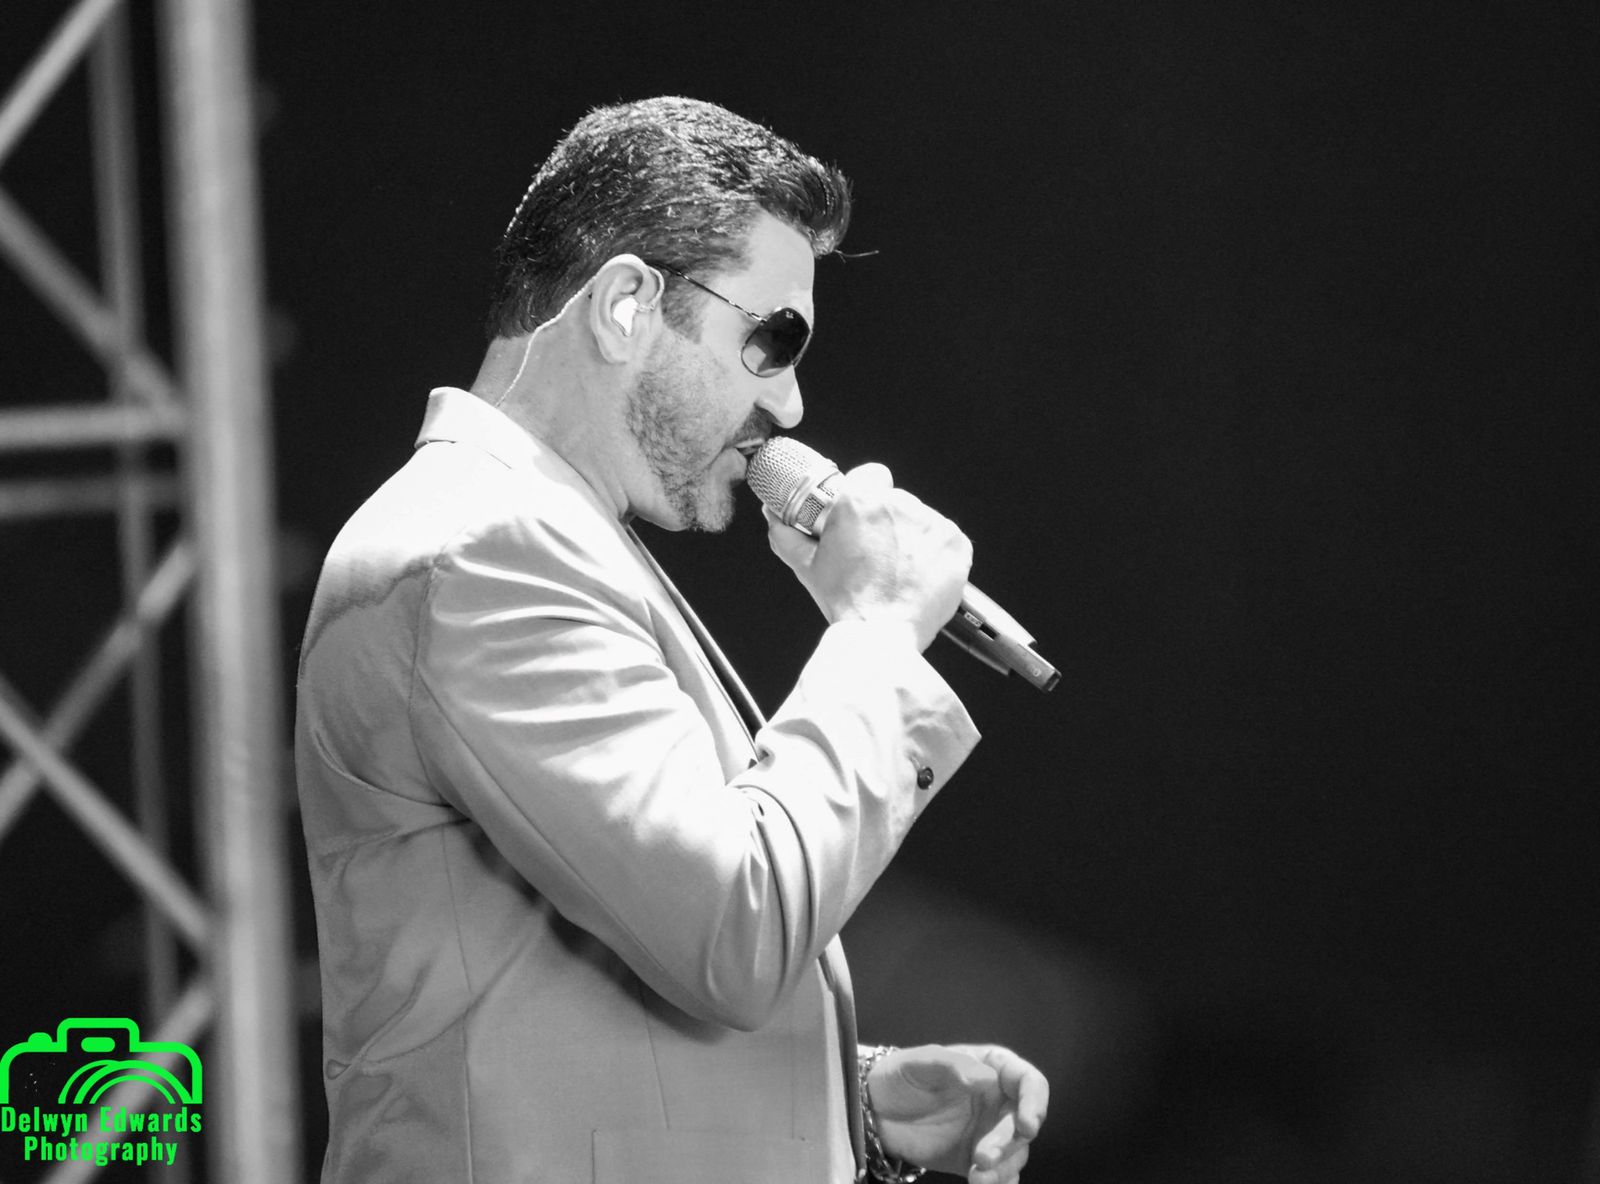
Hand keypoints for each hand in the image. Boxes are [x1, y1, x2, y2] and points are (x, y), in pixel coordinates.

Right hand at [765, 463, 971, 650]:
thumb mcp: (807, 566)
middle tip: (876, 553)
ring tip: (898, 570)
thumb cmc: (847, 603)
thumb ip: (785, 534)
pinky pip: (946, 539)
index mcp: (861, 501)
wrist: (881, 635)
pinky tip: (919, 575)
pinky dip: (936, 554)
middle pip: (896, 500)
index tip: (864, 515)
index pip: (871, 475)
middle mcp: (899, 505)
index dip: (867, 495)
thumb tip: (772, 515)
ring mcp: (932, 523)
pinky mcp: (956, 544)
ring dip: (912, 538)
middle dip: (887, 522)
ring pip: (921, 520)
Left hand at [867, 1044, 1048, 1183]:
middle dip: (1008, 1143)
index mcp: (991, 1068)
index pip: (1027, 1081)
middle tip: (982, 1158)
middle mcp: (997, 1100)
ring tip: (976, 1177)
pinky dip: (997, 1182)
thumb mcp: (919, 1062)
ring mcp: (988, 1132)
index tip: (1027, 1124)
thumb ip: (950, 1064)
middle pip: (1022, 1124)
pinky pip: (999, 1175)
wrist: (876, 1111)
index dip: (1034, 1102)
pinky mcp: (975, 1159)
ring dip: (1002, 1168)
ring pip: (1014, 1154)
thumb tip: (984, 1077)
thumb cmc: (901, 1076)